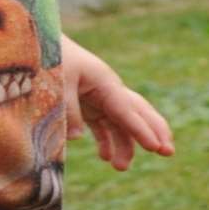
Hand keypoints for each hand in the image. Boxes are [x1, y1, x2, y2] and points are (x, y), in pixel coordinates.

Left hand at [60, 35, 174, 169]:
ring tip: (121, 168)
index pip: (127, 110)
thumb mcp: (58, 82)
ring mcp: (99, 96)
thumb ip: (69, 109)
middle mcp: (108, 89)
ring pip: (121, 123)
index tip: (156, 148)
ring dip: (125, 145)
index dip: (142, 131)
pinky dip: (106, 141)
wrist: (40, 41)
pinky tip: (105, 157)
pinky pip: (103, 125)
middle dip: (154, 132)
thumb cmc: (51, 57)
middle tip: (168, 152)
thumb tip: (77, 138)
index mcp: (105, 81)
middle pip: (138, 112)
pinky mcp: (88, 103)